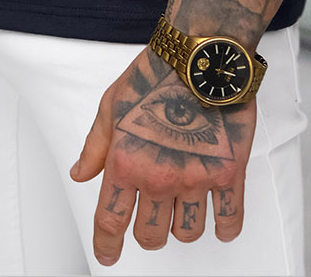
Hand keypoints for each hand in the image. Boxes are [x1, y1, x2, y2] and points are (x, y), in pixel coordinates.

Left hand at [70, 47, 255, 265]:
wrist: (199, 56)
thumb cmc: (156, 73)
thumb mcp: (111, 105)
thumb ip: (95, 146)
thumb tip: (81, 174)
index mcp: (126, 163)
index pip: (111, 220)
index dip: (107, 244)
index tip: (109, 255)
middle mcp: (159, 178)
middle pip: (150, 235)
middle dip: (148, 235)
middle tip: (151, 224)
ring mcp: (195, 179)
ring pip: (187, 233)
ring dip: (182, 228)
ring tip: (183, 211)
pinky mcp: (228, 172)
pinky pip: (229, 218)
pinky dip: (225, 228)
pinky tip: (219, 224)